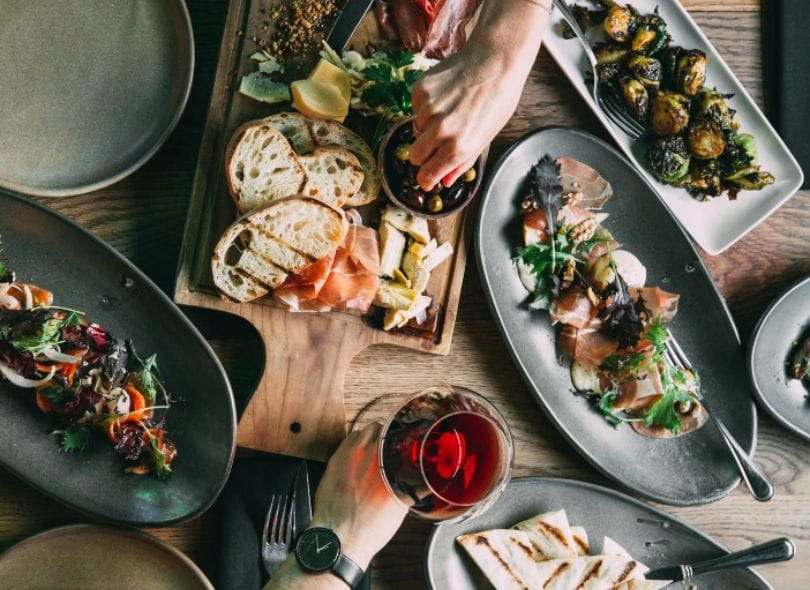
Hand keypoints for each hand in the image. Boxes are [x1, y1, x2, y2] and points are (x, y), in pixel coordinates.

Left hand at [309, 423, 407, 570]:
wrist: (338, 539)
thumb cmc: (367, 528)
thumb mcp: (399, 506)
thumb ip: (411, 486)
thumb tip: (422, 479)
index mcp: (383, 461)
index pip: (394, 430)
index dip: (401, 432)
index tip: (404, 438)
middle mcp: (363, 454)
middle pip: (377, 428)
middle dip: (385, 435)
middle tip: (390, 447)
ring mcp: (345, 456)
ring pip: (360, 433)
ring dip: (368, 438)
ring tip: (373, 452)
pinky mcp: (333, 462)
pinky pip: (346, 444)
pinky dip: (353, 447)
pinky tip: (358, 460)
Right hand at [408, 43, 527, 189]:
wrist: (496, 61)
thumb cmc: (497, 100)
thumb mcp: (486, 137)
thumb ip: (463, 161)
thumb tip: (445, 180)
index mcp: (459, 147)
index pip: (427, 175)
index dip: (426, 179)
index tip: (427, 177)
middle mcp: (441, 131)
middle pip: (414, 156)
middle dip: (423, 155)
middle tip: (436, 144)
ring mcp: (428, 110)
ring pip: (415, 130)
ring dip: (427, 126)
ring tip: (449, 110)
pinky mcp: (421, 91)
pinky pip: (415, 108)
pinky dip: (426, 106)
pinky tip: (445, 96)